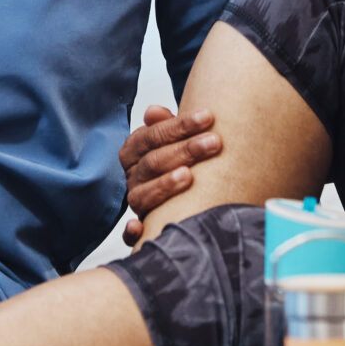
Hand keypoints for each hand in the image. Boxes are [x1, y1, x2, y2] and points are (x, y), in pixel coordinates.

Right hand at [118, 105, 219, 244]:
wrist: (185, 189)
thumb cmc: (182, 157)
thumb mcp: (176, 138)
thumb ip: (168, 124)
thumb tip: (153, 111)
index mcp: (135, 150)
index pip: (151, 135)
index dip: (179, 125)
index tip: (208, 117)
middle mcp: (133, 175)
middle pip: (152, 162)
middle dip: (184, 150)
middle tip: (214, 142)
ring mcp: (136, 201)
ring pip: (143, 194)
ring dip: (165, 184)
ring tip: (189, 175)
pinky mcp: (140, 227)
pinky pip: (129, 234)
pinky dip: (132, 232)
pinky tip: (140, 227)